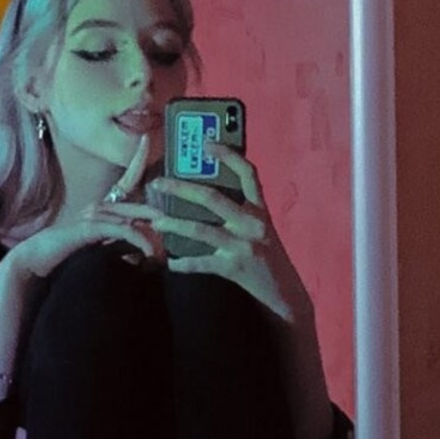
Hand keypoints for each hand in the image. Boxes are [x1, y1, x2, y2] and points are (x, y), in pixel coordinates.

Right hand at [4, 135, 159, 279]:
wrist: (36, 261)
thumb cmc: (63, 256)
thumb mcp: (95, 248)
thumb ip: (116, 244)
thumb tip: (140, 252)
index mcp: (100, 208)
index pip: (123, 180)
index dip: (137, 159)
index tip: (148, 139)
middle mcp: (97, 206)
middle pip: (131, 198)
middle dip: (152, 205)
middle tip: (172, 216)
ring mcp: (92, 215)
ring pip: (128, 215)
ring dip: (148, 227)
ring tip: (165, 235)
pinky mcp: (89, 228)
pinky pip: (121, 230)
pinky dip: (137, 239)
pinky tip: (148, 251)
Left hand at [148, 143, 311, 323]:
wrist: (284, 294)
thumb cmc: (267, 259)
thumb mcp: (259, 230)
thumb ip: (240, 213)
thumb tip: (203, 198)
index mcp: (260, 209)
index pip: (247, 173)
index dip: (228, 155)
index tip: (206, 143)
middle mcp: (253, 223)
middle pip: (213, 198)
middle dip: (181, 188)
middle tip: (157, 183)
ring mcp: (244, 245)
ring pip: (202, 229)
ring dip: (174, 224)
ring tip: (155, 221)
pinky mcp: (235, 268)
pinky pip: (202, 263)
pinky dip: (183, 263)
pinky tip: (169, 263)